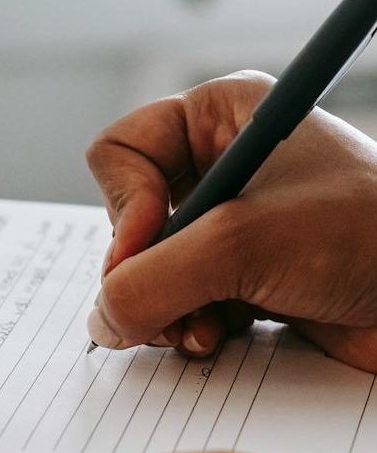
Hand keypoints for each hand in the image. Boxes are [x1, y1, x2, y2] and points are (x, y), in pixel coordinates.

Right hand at [85, 71, 376, 369]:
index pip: (119, 152)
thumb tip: (101, 320)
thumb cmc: (364, 237)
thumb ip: (150, 281)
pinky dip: (192, 325)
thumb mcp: (240, 245)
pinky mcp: (247, 275)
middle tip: (175, 302)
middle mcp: (221, 163)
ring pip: (150, 268)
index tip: (149, 249)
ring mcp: (234, 223)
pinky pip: (182, 300)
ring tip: (206, 328)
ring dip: (169, 308)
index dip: (123, 207)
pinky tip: (224, 336)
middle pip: (127, 219)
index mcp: (220, 116)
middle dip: (147, 271)